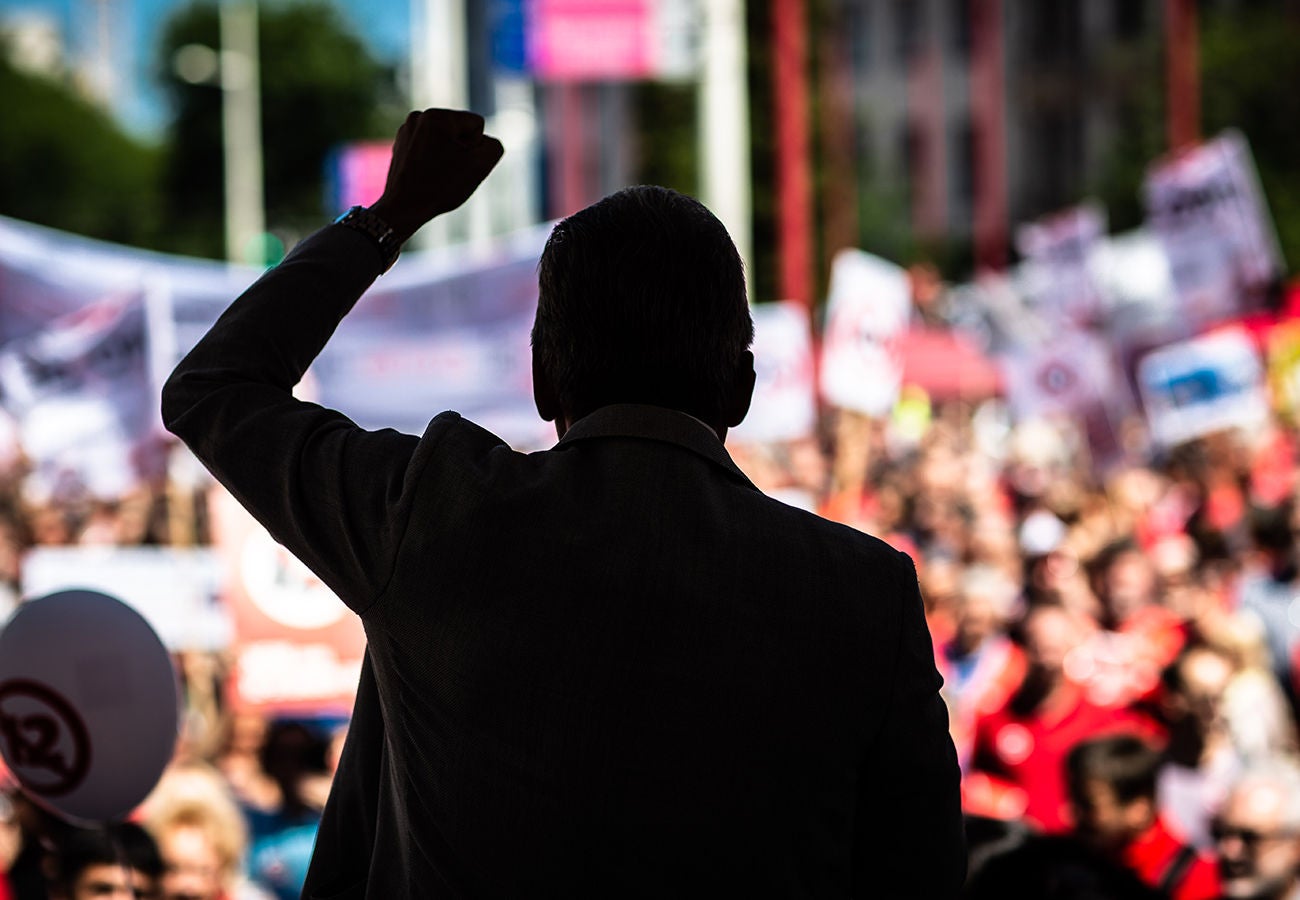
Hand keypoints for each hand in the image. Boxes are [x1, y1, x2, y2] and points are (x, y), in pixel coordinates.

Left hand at [368, 108, 504, 243]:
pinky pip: (429, 147)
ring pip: (445, 140)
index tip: (459, 164)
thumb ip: (494, 146)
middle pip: (460, 131)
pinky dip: (432, 160)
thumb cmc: (441, 187)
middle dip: (461, 151)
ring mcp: (407, 129)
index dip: (476, 148)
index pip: (477, 124)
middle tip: (448, 172)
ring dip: (448, 156)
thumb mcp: (480, 166)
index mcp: (437, 116)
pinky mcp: (401, 144)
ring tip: (436, 174)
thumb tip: (484, 142)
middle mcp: (419, 116)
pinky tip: (426, 175)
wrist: (403, 208)